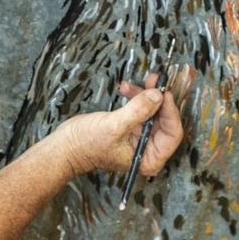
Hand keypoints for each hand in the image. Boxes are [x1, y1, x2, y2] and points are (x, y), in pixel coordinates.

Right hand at [57, 74, 182, 177]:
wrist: (66, 146)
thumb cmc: (86, 145)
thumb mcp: (114, 126)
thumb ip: (138, 111)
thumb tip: (158, 95)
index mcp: (149, 158)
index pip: (172, 134)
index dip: (170, 112)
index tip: (163, 94)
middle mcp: (148, 149)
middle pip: (165, 120)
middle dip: (158, 99)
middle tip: (155, 81)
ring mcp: (139, 137)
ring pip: (153, 111)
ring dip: (144, 95)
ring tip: (132, 85)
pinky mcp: (131, 127)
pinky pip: (141, 108)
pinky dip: (135, 97)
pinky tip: (125, 89)